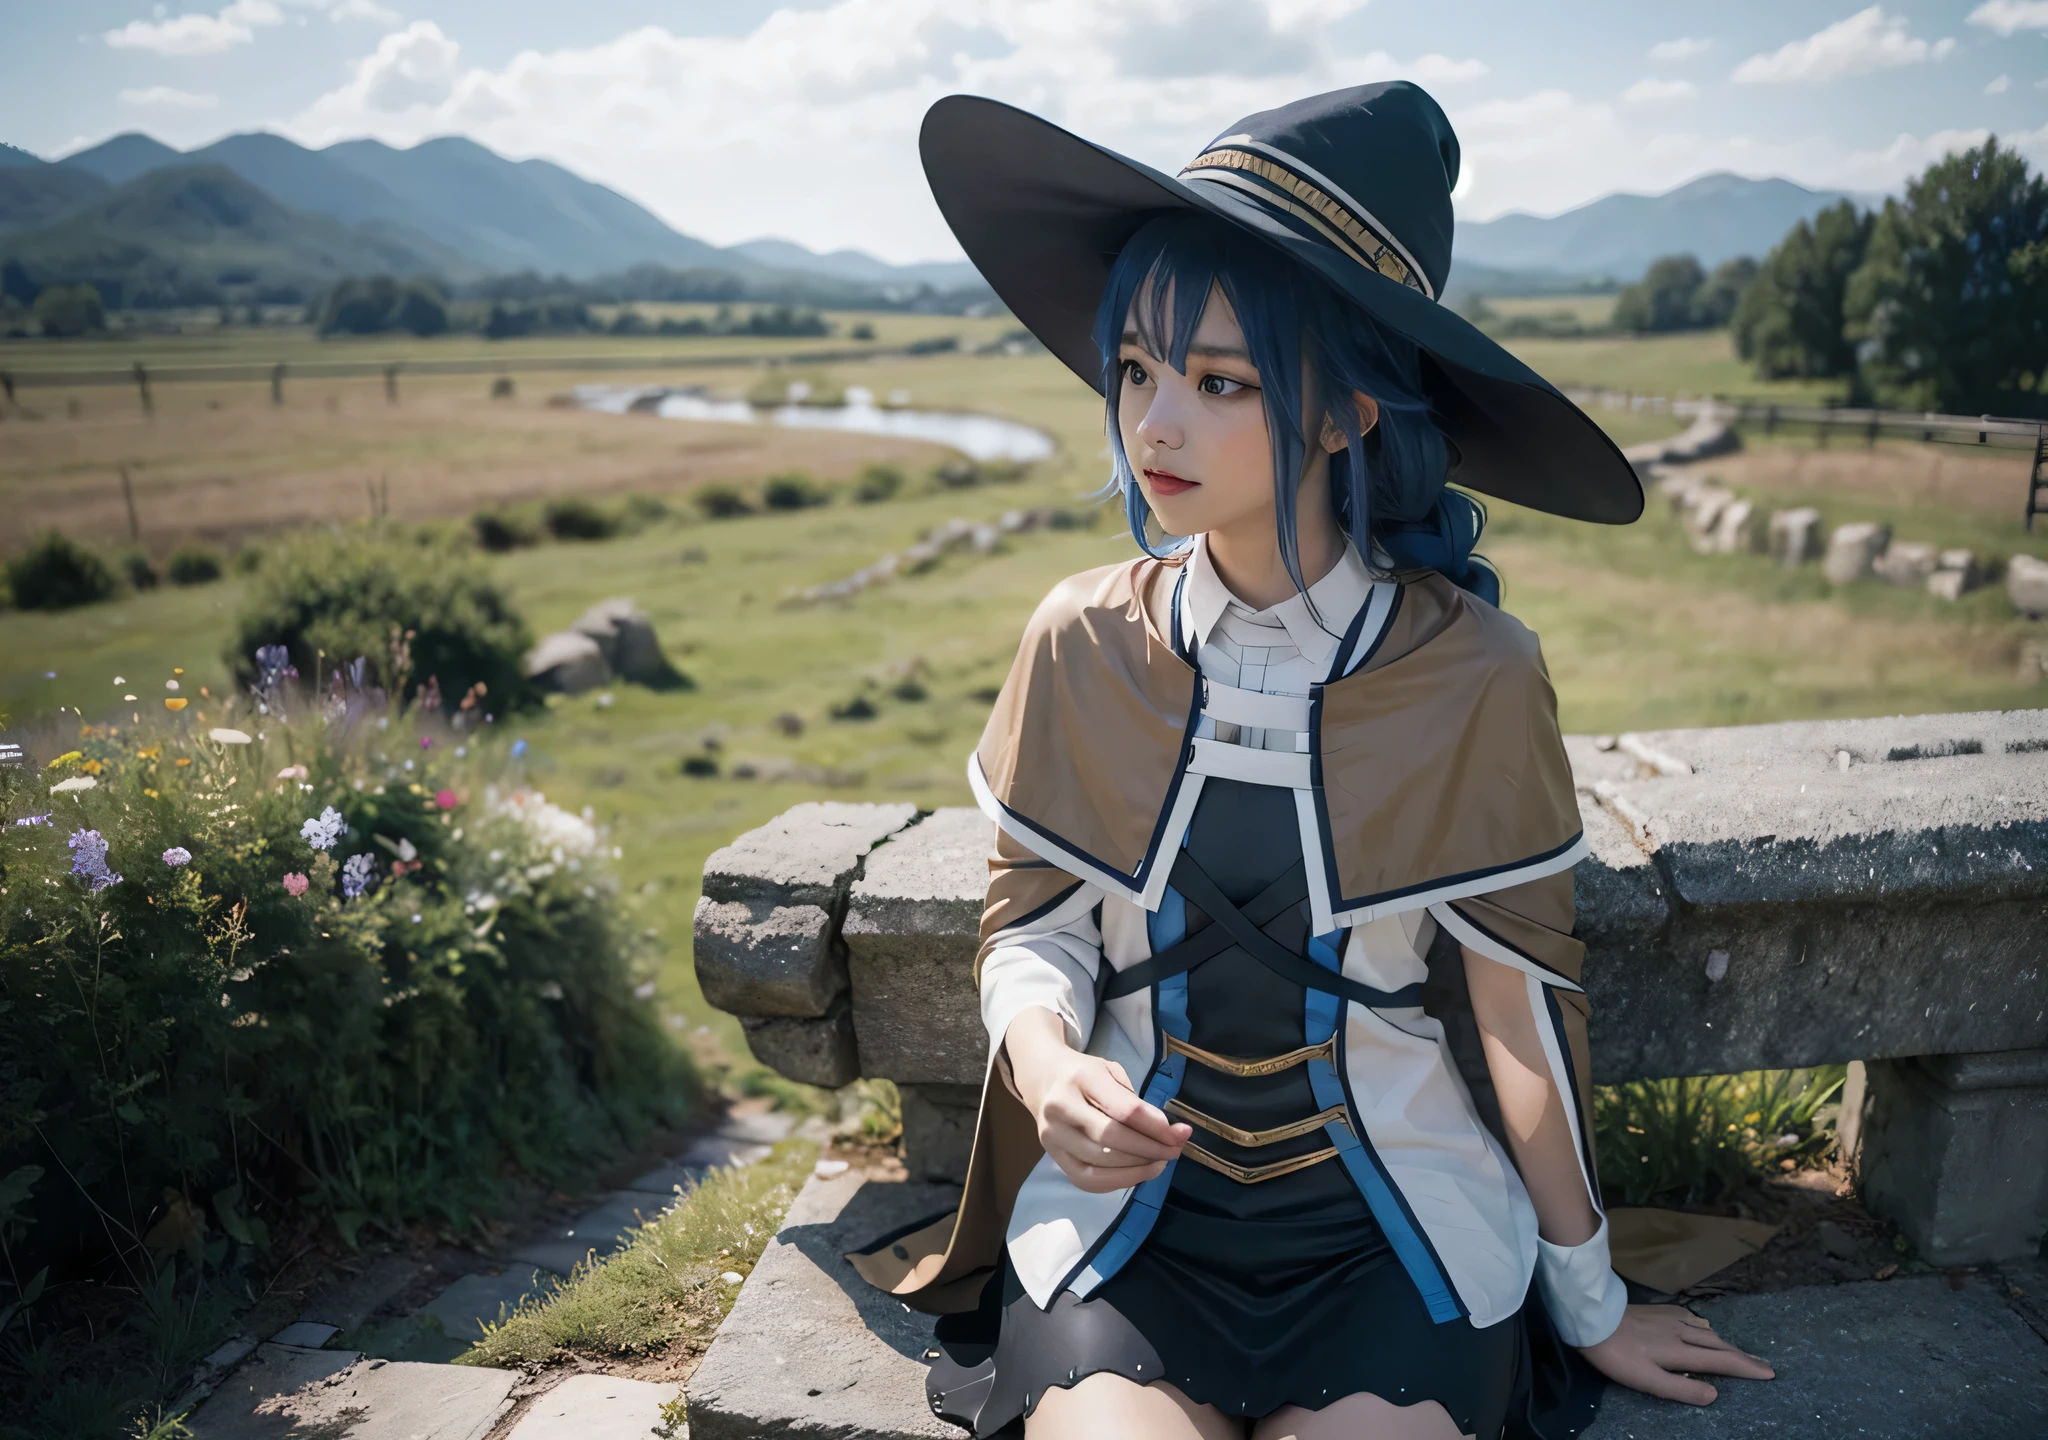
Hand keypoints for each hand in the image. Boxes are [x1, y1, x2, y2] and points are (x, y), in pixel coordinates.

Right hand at [1004, 1007, 1189, 1192]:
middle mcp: (1061, 1107)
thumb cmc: (1083, 1073)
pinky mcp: (1052, 1155)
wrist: (1042, 1077)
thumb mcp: (1110, 1072)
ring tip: (1159, 1163)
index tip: (1180, 1134)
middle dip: (1150, 1150)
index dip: (1157, 1127)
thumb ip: (1135, 1101)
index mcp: (1081, 1078)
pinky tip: (1136, 1173)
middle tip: (1175, 1151)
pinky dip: (1116, 1181)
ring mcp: (1052, 1135)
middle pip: (1112, 1139)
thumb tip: (1168, 1134)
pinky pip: (1087, 1180)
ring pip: (1100, 1163)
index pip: (1125, 1110)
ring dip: (1137, 1169)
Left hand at [1577, 1304, 1774, 1404]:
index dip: (1747, 1369)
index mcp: (1681, 1352)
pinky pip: (1692, 1319)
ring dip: (1726, 1343)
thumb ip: (1682, 1389)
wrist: (1592, 1318)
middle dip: (1743, 1356)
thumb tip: (1716, 1394)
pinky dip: (1706, 1329)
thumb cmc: (1618, 1356)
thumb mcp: (1648, 1380)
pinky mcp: (1660, 1310)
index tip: (1769, 1374)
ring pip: (1707, 1331)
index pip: (1722, 1362)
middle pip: (1720, 1345)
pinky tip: (1704, 1329)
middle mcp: (1682, 1332)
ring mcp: (1671, 1318)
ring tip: (1737, 1353)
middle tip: (1764, 1365)